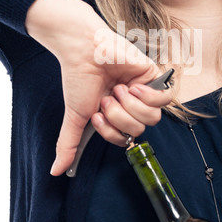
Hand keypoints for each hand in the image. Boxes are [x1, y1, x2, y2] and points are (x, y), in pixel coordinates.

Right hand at [26, 0, 171, 175]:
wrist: (85, 50)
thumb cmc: (79, 79)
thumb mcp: (77, 116)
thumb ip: (69, 144)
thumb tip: (56, 171)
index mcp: (116, 116)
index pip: (126, 139)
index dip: (113, 132)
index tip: (98, 115)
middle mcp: (131, 106)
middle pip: (139, 129)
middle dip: (120, 115)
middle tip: (108, 97)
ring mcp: (144, 93)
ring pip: (152, 118)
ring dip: (131, 104)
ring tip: (118, 88)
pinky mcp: (154, 78)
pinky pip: (165, 99)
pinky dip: (148, 95)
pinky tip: (134, 85)